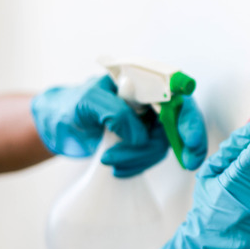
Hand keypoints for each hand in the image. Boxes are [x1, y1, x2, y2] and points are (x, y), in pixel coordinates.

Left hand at [31, 75, 206, 176]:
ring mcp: (148, 122)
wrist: (59, 124)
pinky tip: (117, 167)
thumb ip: (115, 113)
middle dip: (186, 144)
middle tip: (188, 163)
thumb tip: (140, 135)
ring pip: (163, 144)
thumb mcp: (88, 102)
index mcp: (142, 82)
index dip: (189, 118)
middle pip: (181, 122)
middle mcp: (151, 100)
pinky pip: (150, 157)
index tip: (190, 140)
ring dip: (141, 157)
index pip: (177, 96)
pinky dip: (136, 165)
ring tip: (111, 160)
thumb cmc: (71, 104)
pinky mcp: (142, 141)